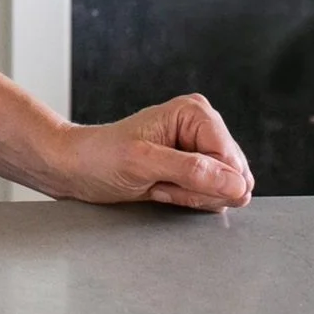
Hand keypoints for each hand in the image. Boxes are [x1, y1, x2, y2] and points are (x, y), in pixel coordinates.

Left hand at [54, 93, 254, 210]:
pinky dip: (186, 200)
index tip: (166, 173)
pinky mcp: (197, 171)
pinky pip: (212, 198)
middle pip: (232, 178)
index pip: (229, 160)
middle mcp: (204, 128)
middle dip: (196, 189)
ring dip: (189, 196)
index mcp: (195, 113)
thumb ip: (191, 171)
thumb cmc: (99, 156)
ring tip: (157, 182)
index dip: (202, 179)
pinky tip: (160, 188)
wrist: (76, 168)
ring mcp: (202, 150)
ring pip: (224, 191)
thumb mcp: (142, 162)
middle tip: (159, 179)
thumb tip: (236, 183)